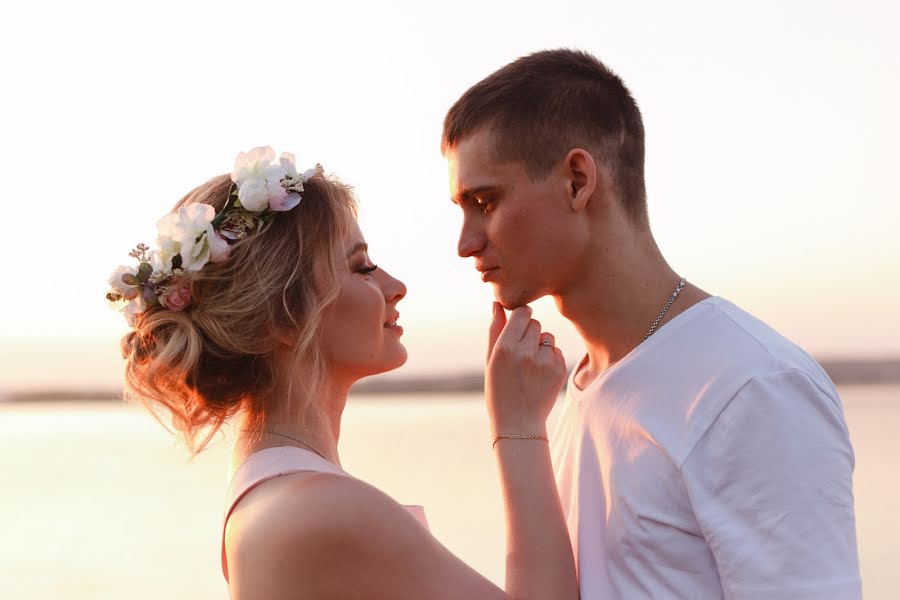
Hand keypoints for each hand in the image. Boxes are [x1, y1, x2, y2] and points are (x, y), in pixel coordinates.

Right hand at [485, 302, 566, 435]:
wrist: (518, 423)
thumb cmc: (499, 389)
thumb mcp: (490, 360)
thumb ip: (495, 329)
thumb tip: (497, 303)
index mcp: (505, 347)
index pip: (522, 313)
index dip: (521, 317)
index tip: (518, 325)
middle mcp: (525, 352)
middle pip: (535, 323)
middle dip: (529, 332)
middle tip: (521, 352)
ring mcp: (545, 362)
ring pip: (548, 336)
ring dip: (541, 345)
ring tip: (530, 366)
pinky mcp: (559, 370)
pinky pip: (556, 351)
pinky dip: (550, 359)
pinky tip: (540, 375)